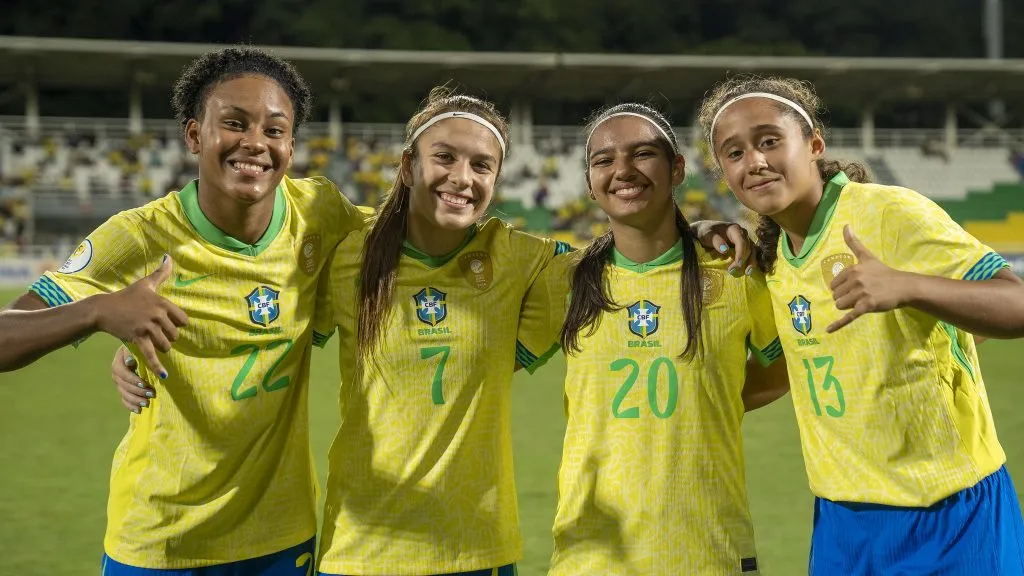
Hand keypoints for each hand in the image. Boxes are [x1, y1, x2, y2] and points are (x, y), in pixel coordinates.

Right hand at [93, 255, 187, 377]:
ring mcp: (147, 327)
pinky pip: (151, 354)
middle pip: (175, 334)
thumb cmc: (126, 296)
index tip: (167, 323)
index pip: (183, 320)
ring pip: (166, 345)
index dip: (177, 324)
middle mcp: (157, 315)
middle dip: (168, 337)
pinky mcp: (137, 338)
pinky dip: (157, 366)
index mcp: (162, 303)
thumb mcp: (145, 283)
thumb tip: (169, 257)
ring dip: (162, 347)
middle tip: (155, 333)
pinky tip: (163, 376)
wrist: (103, 309)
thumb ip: (161, 272)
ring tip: (152, 342)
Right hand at [111, 346, 154, 413]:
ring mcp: (119, 384)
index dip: (133, 380)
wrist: (140, 353)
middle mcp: (116, 374)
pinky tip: (139, 410)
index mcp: (118, 363)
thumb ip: (133, 353)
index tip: (145, 384)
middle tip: (152, 394)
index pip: (123, 374)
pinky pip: (124, 400)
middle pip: (124, 386)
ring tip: (147, 403)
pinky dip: (131, 406)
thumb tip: (130, 361)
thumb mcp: (137, 348)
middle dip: (138, 391)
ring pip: (124, 394)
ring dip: (136, 400)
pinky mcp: (123, 390)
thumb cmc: (141, 349)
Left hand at [691, 220, 757, 276]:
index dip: (740, 253)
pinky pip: (751, 254)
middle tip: (732, 270)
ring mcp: (744, 240)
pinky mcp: (743, 246)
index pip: (741, 242)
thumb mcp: (707, 235)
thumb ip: (716, 241)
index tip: (738, 264)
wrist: (705, 231)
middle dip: (742, 260)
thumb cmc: (706, 232)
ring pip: (752, 251)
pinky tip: (747, 270)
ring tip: (747, 272)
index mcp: (734, 229)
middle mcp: (742, 234)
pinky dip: (750, 262)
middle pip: (747, 248)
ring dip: (751, 262)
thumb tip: (725, 250)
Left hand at [827, 225, 909, 332]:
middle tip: (861, 295)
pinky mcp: (867, 306)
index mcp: (853, 269)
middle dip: (845, 298)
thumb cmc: (883, 272)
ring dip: (848, 307)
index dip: (842, 289)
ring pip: (840, 305)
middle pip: (836, 296)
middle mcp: (856, 280)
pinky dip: (838, 324)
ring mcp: (862, 294)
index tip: (856, 286)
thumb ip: (854, 242)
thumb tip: (845, 225)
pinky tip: (829, 330)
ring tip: (862, 301)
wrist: (903, 287)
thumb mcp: (867, 256)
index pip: (833, 285)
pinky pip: (849, 317)